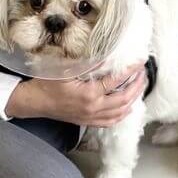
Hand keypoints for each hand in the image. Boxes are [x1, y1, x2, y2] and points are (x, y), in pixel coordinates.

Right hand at [6, 63, 146, 126]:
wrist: (35, 102)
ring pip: (120, 112)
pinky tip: (128, 106)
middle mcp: (93, 108)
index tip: (139, 62)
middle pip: (124, 99)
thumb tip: (106, 55)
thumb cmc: (47, 83)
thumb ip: (87, 63)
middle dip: (137, 86)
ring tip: (139, 86)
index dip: (130, 71)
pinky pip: (111, 121)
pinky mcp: (88, 121)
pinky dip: (122, 114)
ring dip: (133, 99)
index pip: (116, 81)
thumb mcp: (65, 68)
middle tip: (143, 74)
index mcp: (89, 94)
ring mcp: (91, 117)